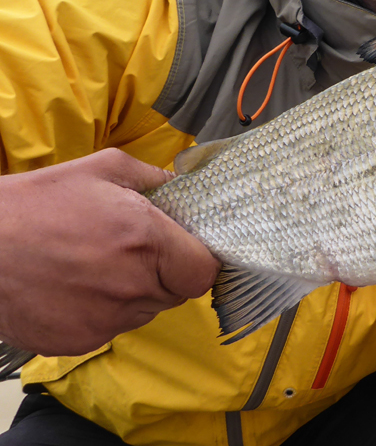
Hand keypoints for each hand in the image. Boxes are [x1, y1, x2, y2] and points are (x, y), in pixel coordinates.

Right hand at [0, 149, 220, 355]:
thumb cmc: (36, 203)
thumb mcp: (101, 169)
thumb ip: (153, 177)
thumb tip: (183, 187)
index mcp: (146, 240)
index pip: (204, 271)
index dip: (199, 259)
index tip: (186, 249)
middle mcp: (132, 286)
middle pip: (177, 292)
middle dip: (165, 272)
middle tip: (132, 250)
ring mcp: (105, 319)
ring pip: (144, 311)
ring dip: (134, 292)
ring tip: (95, 264)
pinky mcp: (79, 341)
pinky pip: (111, 328)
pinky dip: (102, 311)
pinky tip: (75, 286)